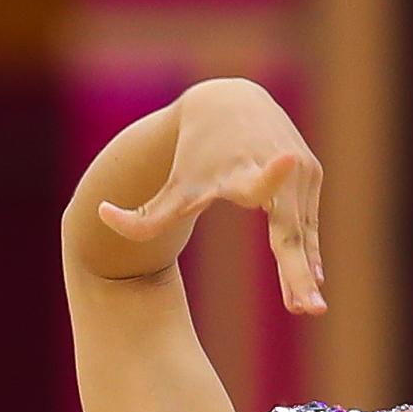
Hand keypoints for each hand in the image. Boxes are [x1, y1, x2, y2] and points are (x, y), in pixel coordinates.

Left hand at [98, 78, 326, 315]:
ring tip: (309, 310)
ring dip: (304, 274)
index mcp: (236, 174)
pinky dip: (309, 253)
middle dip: (298, 269)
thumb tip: (99, 216)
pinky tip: (313, 281)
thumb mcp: (174, 187)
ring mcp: (298, 172)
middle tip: (312, 309)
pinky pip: (309, 223)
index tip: (288, 160)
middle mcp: (274, 169)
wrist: (230, 101)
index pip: (254, 177)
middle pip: (287, 229)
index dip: (270, 174)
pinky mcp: (312, 173)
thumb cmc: (196, 153)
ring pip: (301, 234)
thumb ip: (143, 216)